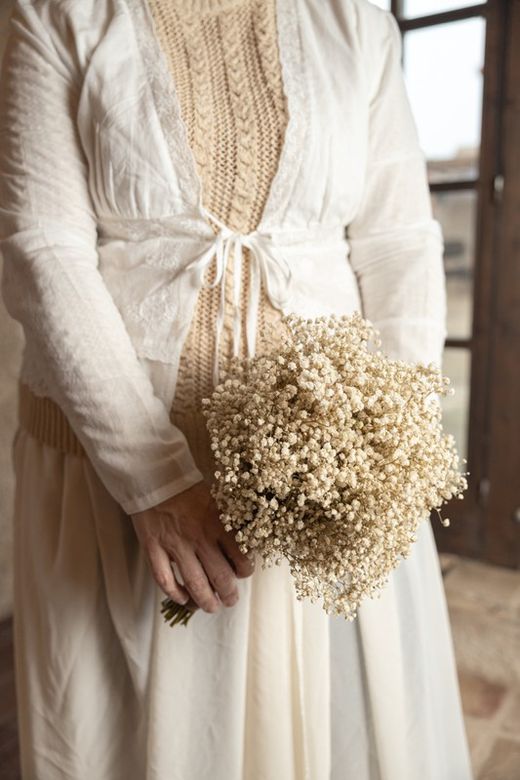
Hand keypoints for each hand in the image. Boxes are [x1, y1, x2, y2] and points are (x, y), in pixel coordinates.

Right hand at [130, 479, 254, 612]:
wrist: (153, 475)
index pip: (240, 558)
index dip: (245, 571)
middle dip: (229, 594)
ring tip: (211, 607)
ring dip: (206, 601)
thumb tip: (242, 540)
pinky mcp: (153, 548)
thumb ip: (226, 521)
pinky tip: (182, 599)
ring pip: (195, 584)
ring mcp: (175, 545)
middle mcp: (199, 538)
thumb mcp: (215, 499)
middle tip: (230, 599)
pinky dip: (175, 594)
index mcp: (217, 524)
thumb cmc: (186, 486)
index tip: (243, 573)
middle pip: (220, 577)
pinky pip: (165, 580)